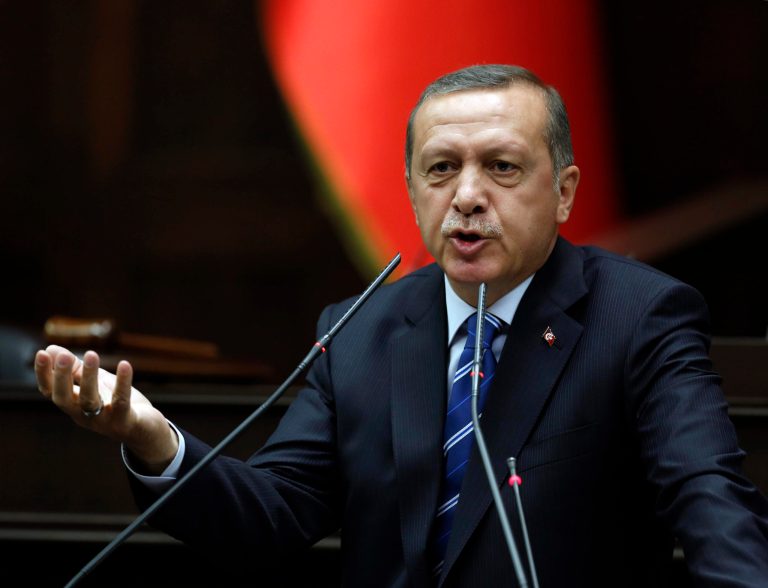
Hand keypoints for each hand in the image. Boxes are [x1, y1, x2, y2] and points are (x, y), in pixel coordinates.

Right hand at [35, 345, 178, 473]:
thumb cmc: (116, 404)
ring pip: (91, 400)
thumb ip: (75, 369)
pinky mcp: (125, 421)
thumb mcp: (95, 384)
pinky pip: (122, 401)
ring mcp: (104, 421)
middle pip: (65, 398)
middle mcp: (84, 415)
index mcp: (74, 406)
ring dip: (89, 377)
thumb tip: (50, 348)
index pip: (51, 392)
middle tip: (64, 356)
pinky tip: (125, 364)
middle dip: (62, 378)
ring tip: (91, 354)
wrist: (146, 432)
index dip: (44, 375)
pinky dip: (122, 383)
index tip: (41, 353)